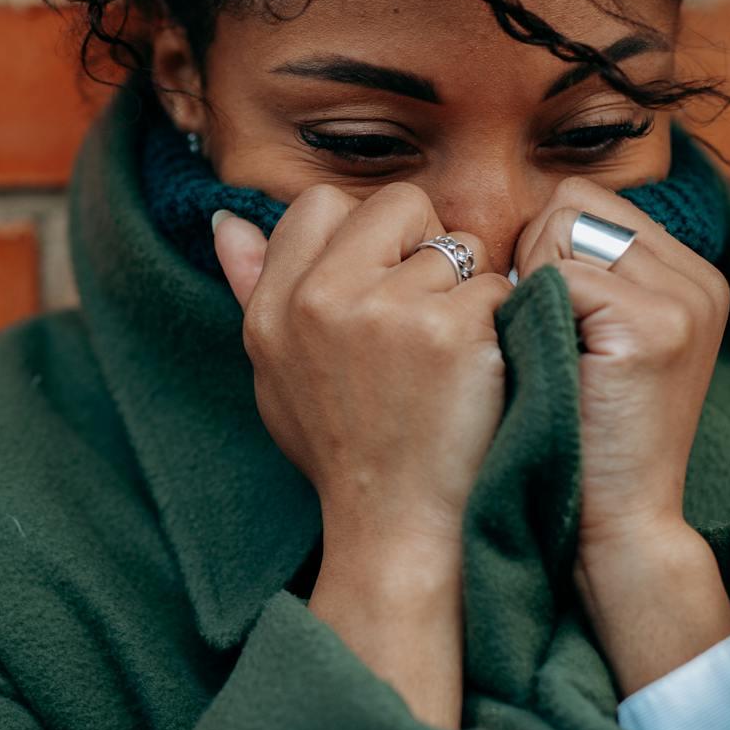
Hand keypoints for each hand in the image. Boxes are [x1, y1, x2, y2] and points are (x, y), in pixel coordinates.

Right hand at [212, 182, 516, 558]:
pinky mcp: (453, 331)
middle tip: (425, 316)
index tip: (379, 283)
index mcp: (274, 308)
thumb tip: (227, 221)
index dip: (364, 233)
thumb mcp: (274, 371)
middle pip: (400, 204)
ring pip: (460, 248)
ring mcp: (389, 312)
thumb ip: (252, 288)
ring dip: (467, 294)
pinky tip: (478, 374)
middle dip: (426, 246)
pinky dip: (501, 325)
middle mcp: (321, 300)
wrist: (395, 525)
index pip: (320, 205)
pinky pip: (499, 286)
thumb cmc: (340, 447)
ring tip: (447, 359)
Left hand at [511, 176, 729, 559]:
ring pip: (561, 227)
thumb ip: (579, 273)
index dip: (540, 253)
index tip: (547, 322)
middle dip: (533, 260)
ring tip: (554, 353)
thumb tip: (515, 222)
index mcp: (689, 276)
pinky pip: (557, 274)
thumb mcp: (590, 339)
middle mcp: (701, 278)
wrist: (614, 525)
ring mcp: (686, 299)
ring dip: (531, 285)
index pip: (584, 202)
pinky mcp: (657, 325)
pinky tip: (556, 370)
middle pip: (571, 203)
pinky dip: (534, 317)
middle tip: (545, 337)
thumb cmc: (576, 431)